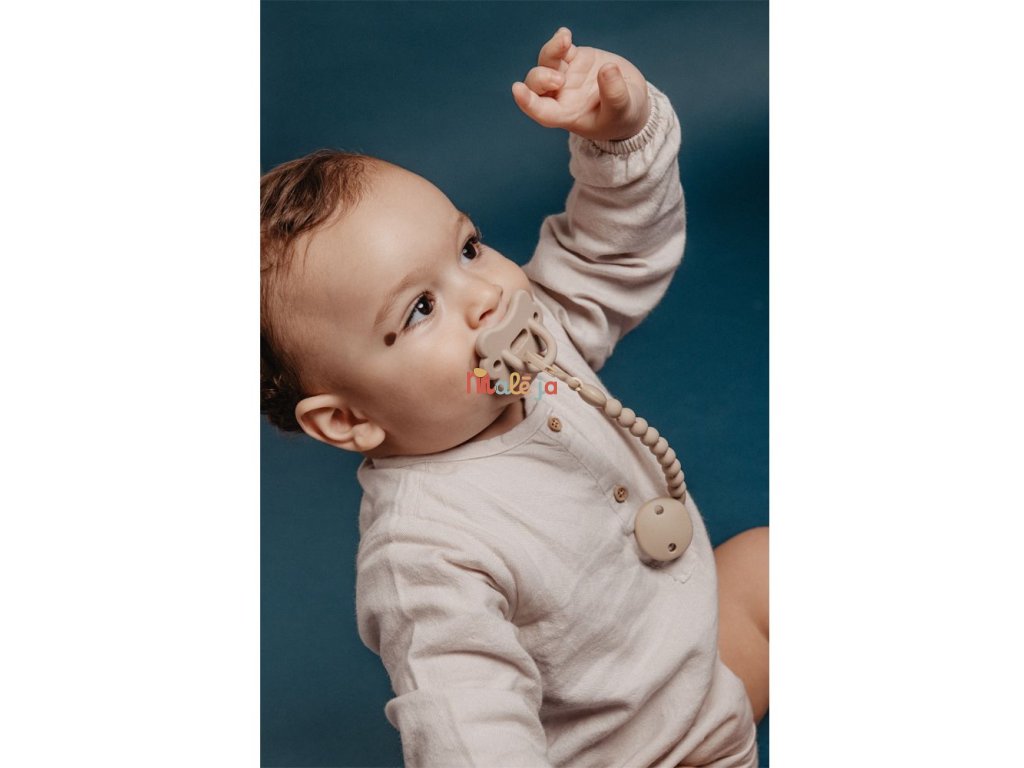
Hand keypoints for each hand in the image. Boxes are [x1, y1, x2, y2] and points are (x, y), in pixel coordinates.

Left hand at [512, 27, 649, 142]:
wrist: (632, 101)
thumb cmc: (623, 116)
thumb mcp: (624, 111)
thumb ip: (615, 95)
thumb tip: (606, 69)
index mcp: (567, 114)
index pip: (541, 111)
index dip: (527, 102)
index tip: (517, 89)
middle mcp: (561, 95)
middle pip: (536, 84)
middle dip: (540, 78)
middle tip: (558, 79)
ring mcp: (567, 74)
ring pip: (547, 60)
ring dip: (552, 50)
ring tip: (566, 40)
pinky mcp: (576, 59)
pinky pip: (562, 47)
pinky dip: (560, 39)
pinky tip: (565, 34)